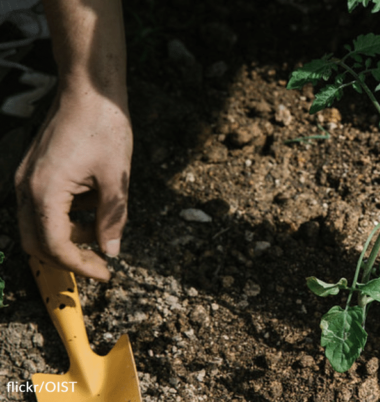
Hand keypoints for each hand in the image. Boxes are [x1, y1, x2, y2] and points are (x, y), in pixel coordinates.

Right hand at [15, 87, 131, 281]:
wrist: (89, 89)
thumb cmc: (104, 127)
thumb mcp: (116, 178)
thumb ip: (112, 218)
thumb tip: (111, 250)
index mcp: (45, 191)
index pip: (55, 247)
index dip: (80, 266)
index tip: (105, 273)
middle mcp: (27, 187)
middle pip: (37, 242)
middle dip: (70, 257)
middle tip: (101, 261)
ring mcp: (27, 178)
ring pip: (39, 226)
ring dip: (70, 234)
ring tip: (103, 220)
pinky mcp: (33, 171)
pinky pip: (43, 206)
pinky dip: (67, 215)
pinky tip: (93, 201)